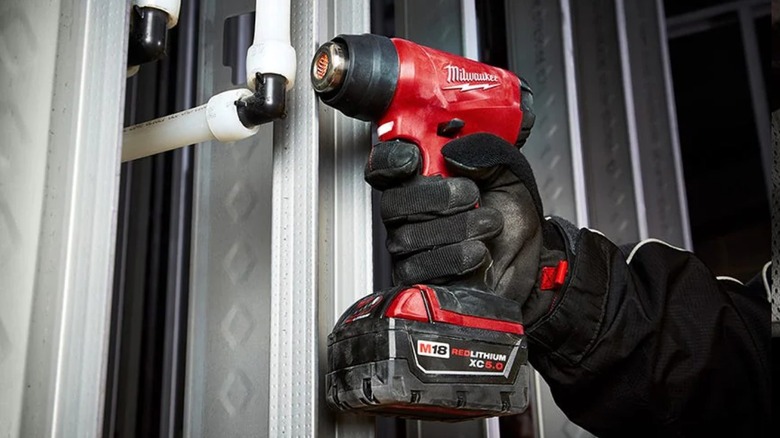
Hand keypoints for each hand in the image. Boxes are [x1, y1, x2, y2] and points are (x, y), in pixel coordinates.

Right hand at [365, 133, 567, 325]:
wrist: (529, 266)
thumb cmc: (513, 224)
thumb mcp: (509, 176)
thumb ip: (484, 154)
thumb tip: (452, 152)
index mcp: (425, 180)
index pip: (385, 166)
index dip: (390, 160)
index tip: (414, 159)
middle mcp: (411, 213)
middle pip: (393, 202)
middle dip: (436, 197)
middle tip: (471, 196)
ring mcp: (411, 247)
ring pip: (408, 237)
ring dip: (457, 228)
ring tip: (488, 225)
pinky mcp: (418, 279)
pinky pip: (418, 268)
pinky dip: (453, 257)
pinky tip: (477, 252)